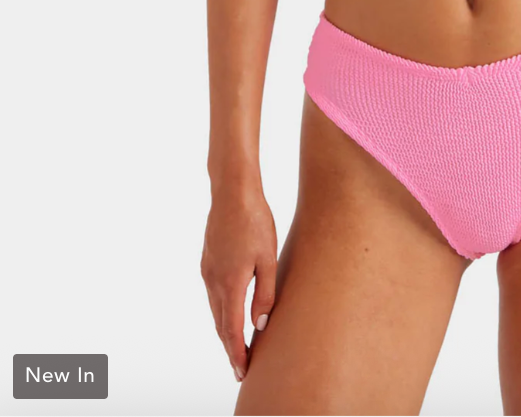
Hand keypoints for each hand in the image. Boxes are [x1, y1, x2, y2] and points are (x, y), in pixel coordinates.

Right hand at [201, 184, 277, 383]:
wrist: (232, 192)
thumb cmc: (256, 222)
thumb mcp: (268, 258)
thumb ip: (265, 294)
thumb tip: (259, 325)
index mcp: (230, 283)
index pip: (231, 330)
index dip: (236, 354)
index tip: (241, 372)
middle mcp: (213, 282)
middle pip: (220, 325)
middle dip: (230, 347)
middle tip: (240, 368)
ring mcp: (207, 271)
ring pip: (215, 310)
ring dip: (224, 329)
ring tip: (237, 345)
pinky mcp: (206, 261)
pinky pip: (213, 294)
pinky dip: (221, 310)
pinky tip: (230, 311)